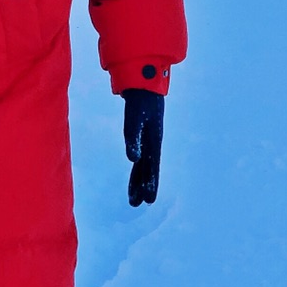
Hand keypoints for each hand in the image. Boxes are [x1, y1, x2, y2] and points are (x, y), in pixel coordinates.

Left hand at [122, 89, 163, 206]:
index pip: (152, 167)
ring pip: (142, 164)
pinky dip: (135, 165)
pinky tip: (134, 168)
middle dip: (142, 186)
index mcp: (154, 140)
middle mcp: (152, 141)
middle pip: (147, 168)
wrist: (143, 82)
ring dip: (138, 179)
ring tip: (133, 196)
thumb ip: (133, 138)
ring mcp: (147, 137)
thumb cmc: (140, 99)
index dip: (150, 183)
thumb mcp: (135, 118)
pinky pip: (138, 154)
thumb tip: (133, 160)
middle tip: (136, 204)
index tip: (148, 200)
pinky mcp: (140, 133)